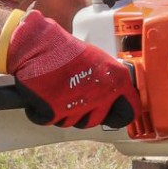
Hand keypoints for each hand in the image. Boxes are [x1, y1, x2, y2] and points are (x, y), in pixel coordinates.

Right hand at [3, 10, 139, 129]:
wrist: (38, 46)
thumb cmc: (66, 50)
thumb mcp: (98, 60)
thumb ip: (108, 82)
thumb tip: (112, 96)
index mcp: (117, 82)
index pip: (129, 112)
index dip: (119, 114)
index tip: (113, 114)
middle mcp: (101, 97)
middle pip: (95, 121)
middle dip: (84, 113)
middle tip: (73, 96)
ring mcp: (78, 107)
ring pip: (71, 122)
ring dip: (62, 111)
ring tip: (55, 90)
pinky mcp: (54, 112)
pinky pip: (48, 120)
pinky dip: (41, 111)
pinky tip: (41, 94)